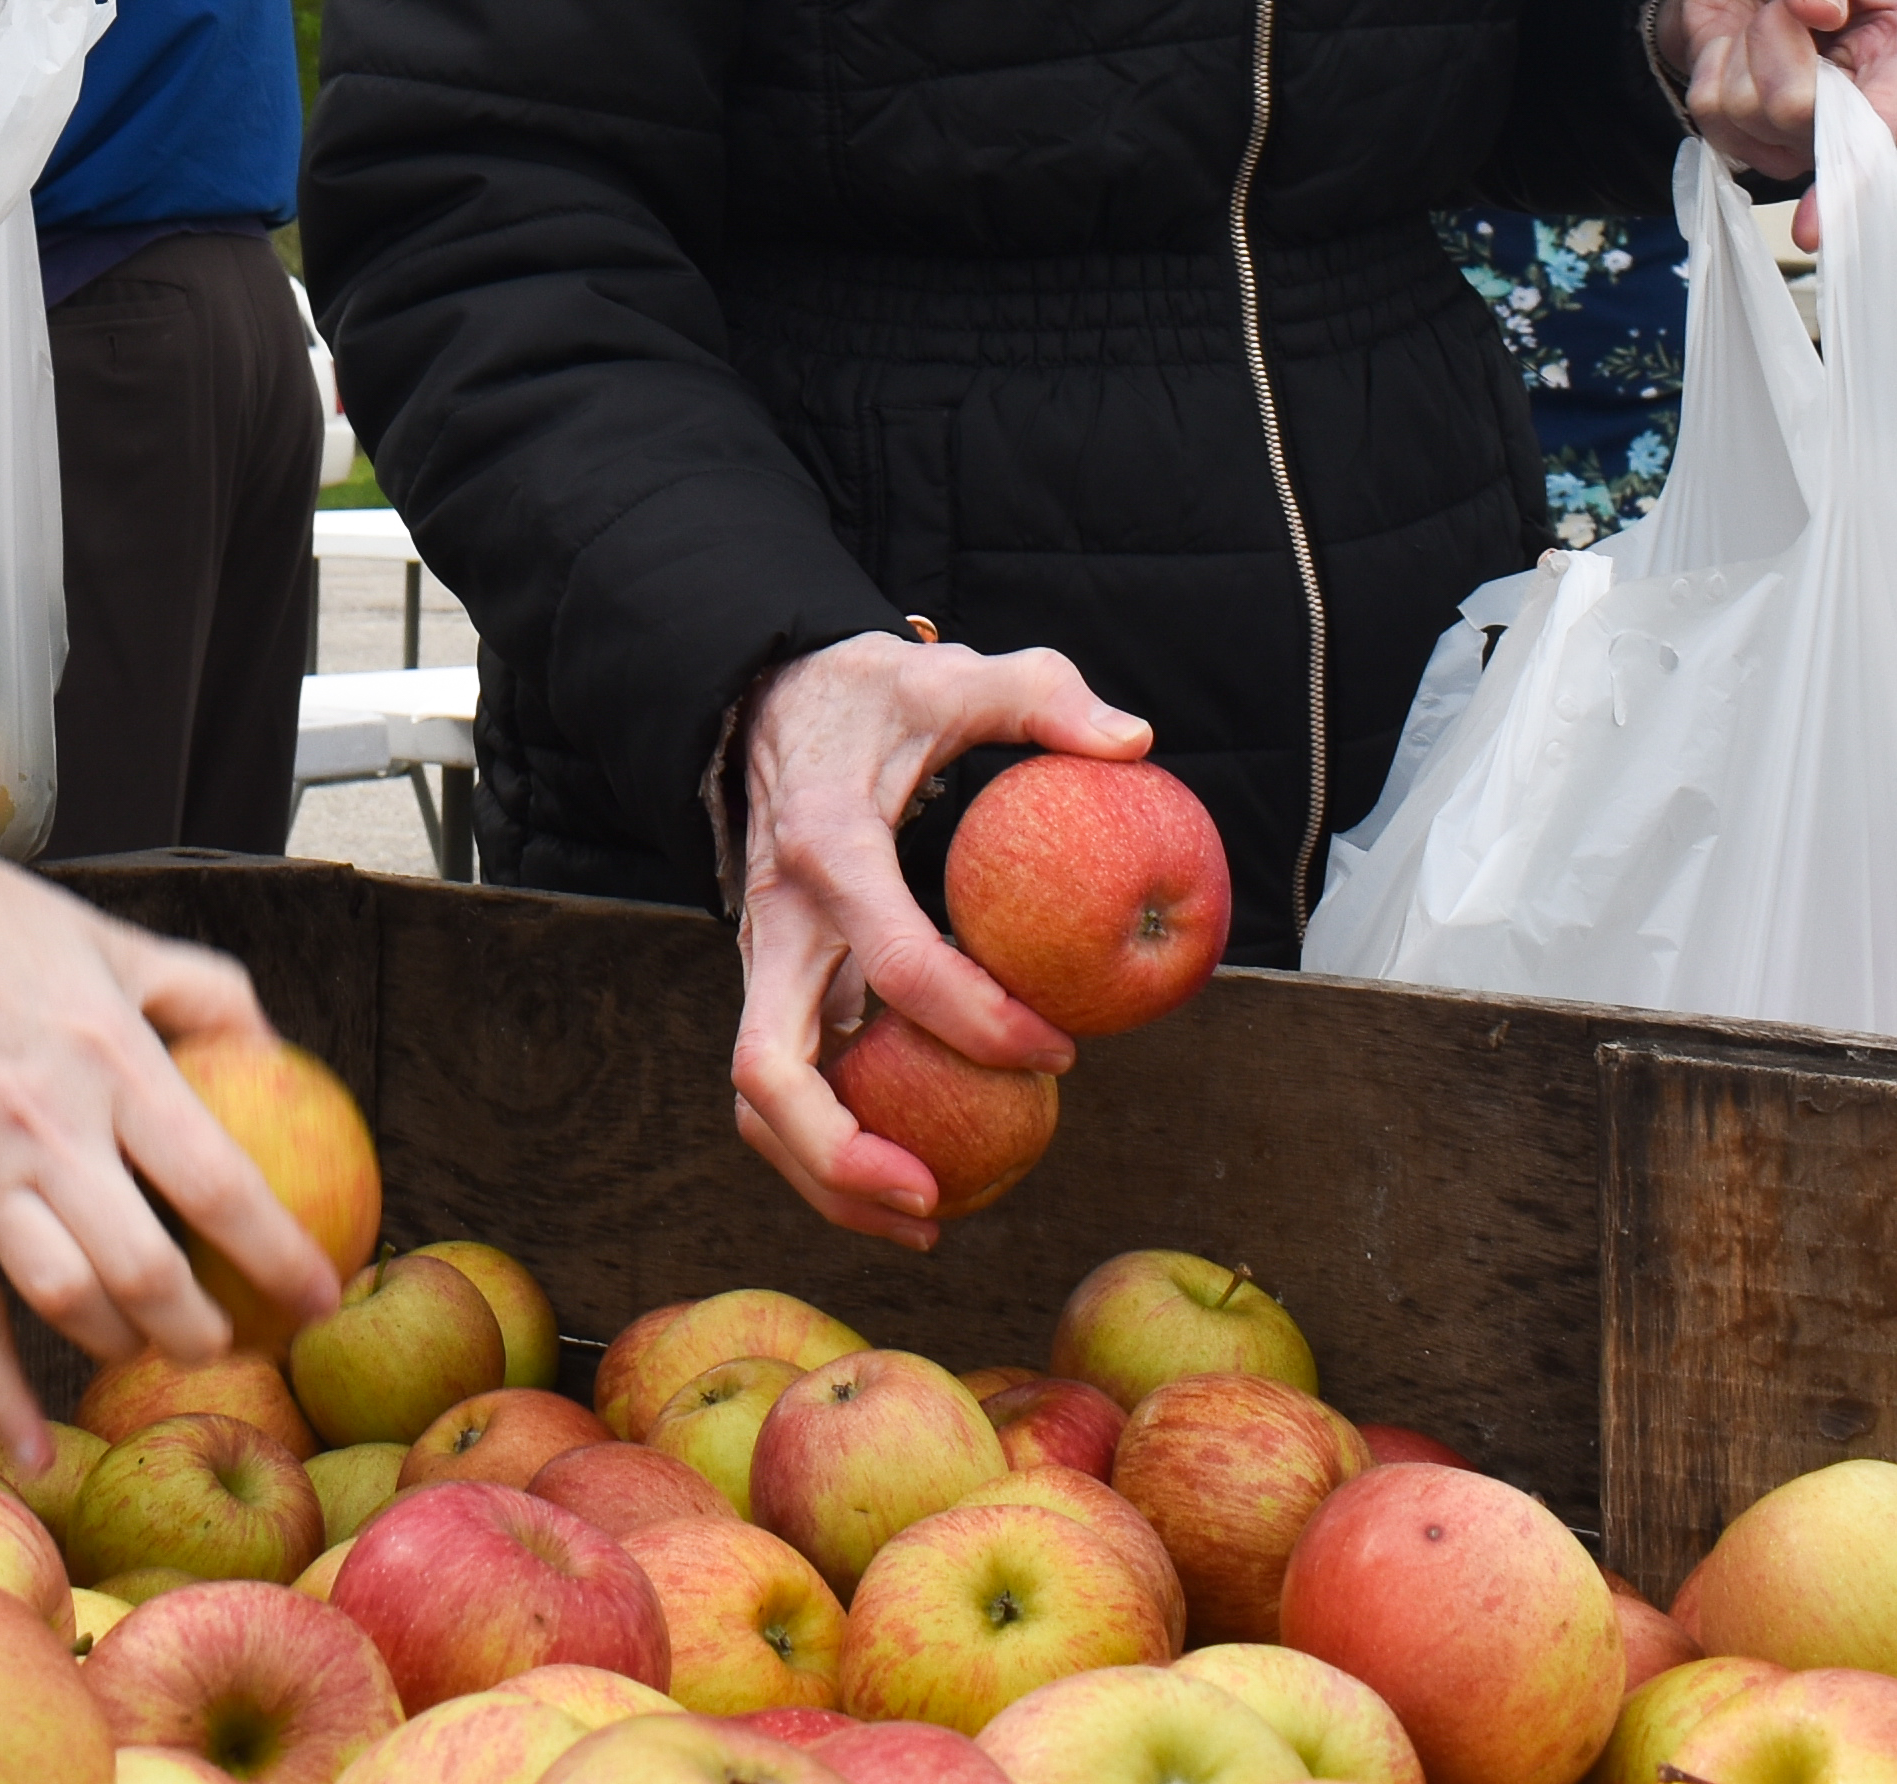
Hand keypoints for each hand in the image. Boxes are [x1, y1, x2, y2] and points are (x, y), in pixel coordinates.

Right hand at [0, 822, 340, 1461]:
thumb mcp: (108, 936)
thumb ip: (201, 989)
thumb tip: (276, 1047)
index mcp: (108, 1057)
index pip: (218, 1181)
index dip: (281, 1253)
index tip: (325, 1295)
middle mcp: (47, 1128)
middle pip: (145, 1269)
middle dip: (205, 1328)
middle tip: (238, 1340)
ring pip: (65, 1300)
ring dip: (122, 1343)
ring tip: (154, 1344)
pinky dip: (2, 1394)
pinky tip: (36, 1452)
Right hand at [730, 632, 1140, 1246]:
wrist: (769, 701)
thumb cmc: (878, 697)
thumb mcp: (956, 673)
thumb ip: (1041, 693)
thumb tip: (1134, 742)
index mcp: (827, 846)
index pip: (893, 956)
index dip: (978, 1019)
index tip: (1061, 1051)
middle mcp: (775, 922)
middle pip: (767, 1070)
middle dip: (840, 1155)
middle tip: (937, 1201)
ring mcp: (764, 966)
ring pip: (761, 1102)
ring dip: (828, 1180)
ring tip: (931, 1223)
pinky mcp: (775, 992)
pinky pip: (790, 1091)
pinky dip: (838, 1154)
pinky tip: (920, 1184)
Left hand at [1656, 0, 1896, 238]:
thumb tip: (1819, 8)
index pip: (1890, 117)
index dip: (1857, 158)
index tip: (1825, 199)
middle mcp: (1872, 98)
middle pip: (1801, 114)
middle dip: (1773, 47)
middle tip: (1784, 6)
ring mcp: (1814, 128)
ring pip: (1753, 118)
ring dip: (1742, 58)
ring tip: (1765, 23)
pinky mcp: (1761, 137)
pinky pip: (1715, 124)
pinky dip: (1713, 75)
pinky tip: (1740, 50)